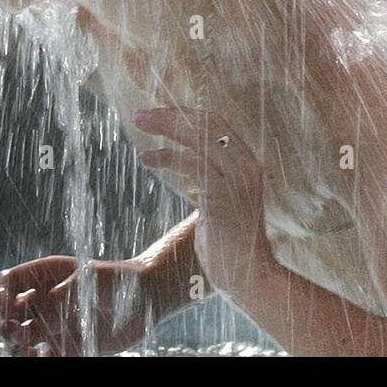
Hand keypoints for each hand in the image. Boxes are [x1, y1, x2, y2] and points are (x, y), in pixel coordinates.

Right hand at [0, 255, 149, 356]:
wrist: (148, 297)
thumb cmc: (120, 278)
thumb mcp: (91, 278)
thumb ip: (68, 293)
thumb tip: (48, 315)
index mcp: (47, 275)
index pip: (10, 282)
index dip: (2, 292)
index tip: (4, 301)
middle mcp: (46, 301)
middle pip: (9, 314)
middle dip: (6, 323)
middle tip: (17, 329)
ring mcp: (55, 325)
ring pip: (21, 341)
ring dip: (18, 347)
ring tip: (31, 347)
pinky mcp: (69, 346)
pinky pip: (45, 358)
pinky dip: (41, 360)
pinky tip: (47, 356)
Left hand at [133, 107, 276, 296]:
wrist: (248, 274)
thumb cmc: (229, 241)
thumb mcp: (220, 199)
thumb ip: (209, 176)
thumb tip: (185, 156)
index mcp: (248, 162)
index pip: (217, 123)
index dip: (187, 113)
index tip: (159, 111)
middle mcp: (247, 166)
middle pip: (207, 125)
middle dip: (171, 116)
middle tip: (140, 114)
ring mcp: (238, 181)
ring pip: (199, 140)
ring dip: (165, 130)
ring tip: (138, 128)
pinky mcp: (224, 198)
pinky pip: (194, 166)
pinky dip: (168, 157)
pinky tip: (148, 158)